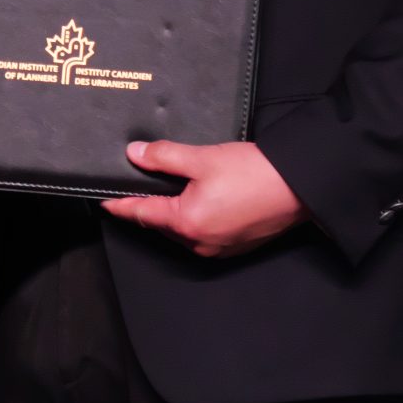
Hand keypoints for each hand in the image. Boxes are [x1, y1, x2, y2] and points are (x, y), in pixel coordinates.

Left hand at [102, 138, 309, 257]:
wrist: (300, 186)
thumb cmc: (255, 173)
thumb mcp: (203, 158)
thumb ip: (164, 156)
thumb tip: (134, 154)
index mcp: (186, 223)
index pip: (140, 214)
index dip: (119, 204)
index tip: (103, 199)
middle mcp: (199, 243)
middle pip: (160, 223)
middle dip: (148, 204)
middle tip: (138, 182)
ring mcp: (218, 248)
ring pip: (182, 229)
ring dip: (174, 211)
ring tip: (172, 187)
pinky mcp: (235, 246)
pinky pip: (203, 233)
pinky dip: (195, 217)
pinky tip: (201, 198)